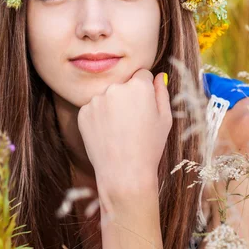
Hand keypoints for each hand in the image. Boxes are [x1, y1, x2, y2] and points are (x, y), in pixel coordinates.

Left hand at [77, 69, 171, 199]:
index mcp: (139, 86)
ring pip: (107, 96)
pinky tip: (106, 134)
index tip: (144, 106)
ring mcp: (97, 99)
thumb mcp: (165, 119)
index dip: (144, 90)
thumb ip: (161, 92)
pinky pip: (93, 108)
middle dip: (127, 97)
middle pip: (122, 85)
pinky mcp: (83, 112)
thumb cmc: (149, 147)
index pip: (141, 74)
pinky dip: (98, 118)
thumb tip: (158, 75)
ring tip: (119, 130)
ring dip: (111, 107)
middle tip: (132, 122)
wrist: (124, 173)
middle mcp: (116, 88)